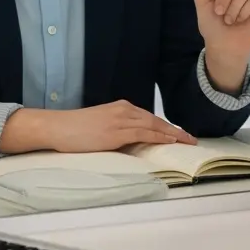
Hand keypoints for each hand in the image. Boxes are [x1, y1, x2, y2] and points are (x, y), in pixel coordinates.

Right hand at [38, 100, 196, 152]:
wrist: (58, 126)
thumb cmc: (76, 128)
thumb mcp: (102, 124)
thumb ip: (119, 128)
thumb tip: (133, 141)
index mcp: (122, 107)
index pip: (150, 117)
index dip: (167, 126)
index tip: (181, 134)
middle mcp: (124, 110)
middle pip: (156, 120)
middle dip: (175, 131)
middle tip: (191, 140)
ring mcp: (121, 120)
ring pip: (154, 126)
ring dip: (172, 134)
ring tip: (187, 142)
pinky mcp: (116, 131)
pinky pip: (143, 133)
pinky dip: (159, 136)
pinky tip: (169, 141)